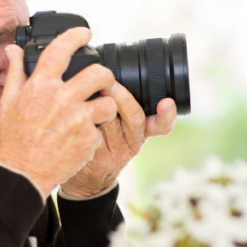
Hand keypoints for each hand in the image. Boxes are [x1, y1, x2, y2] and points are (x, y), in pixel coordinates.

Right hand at [0, 27, 121, 197]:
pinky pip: (101, 129)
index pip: (61, 50)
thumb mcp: (10, 101)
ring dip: (106, 107)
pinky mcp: (88, 139)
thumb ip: (16, 72)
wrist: (22, 172)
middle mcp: (61, 99)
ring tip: (95, 113)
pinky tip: (81, 138)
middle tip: (102, 81)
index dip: (76, 36)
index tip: (86, 33)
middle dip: (105, 76)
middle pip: (99, 74)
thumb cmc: (14, 137)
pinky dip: (94, 133)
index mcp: (41, 86)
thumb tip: (13, 48)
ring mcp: (77, 119)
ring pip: (109, 103)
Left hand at [60, 88, 177, 198]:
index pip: (161, 124)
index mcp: (143, 129)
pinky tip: (78, 114)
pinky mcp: (103, 159)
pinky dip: (88, 121)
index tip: (167, 103)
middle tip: (110, 84)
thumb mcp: (116, 122)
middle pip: (136, 118)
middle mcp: (135, 141)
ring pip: (113, 124)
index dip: (167, 115)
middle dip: (123, 99)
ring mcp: (119, 151)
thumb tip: (108, 71)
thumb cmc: (100, 139)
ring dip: (101, 106)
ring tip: (89, 92)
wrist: (85, 175)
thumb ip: (118, 102)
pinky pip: (96, 136)